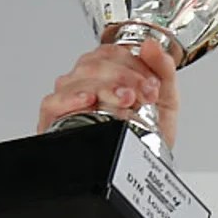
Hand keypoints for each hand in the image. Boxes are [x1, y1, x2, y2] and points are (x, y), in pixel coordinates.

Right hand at [37, 38, 180, 148]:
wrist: (142, 170)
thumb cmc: (149, 137)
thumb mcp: (165, 101)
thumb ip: (164, 70)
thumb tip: (152, 46)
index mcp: (109, 71)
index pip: (112, 52)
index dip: (134, 64)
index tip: (151, 85)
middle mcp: (86, 81)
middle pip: (95, 65)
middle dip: (124, 78)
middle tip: (143, 96)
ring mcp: (69, 99)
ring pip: (77, 80)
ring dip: (105, 88)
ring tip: (125, 101)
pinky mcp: (55, 121)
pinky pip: (53, 103)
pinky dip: (69, 99)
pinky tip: (88, 101)